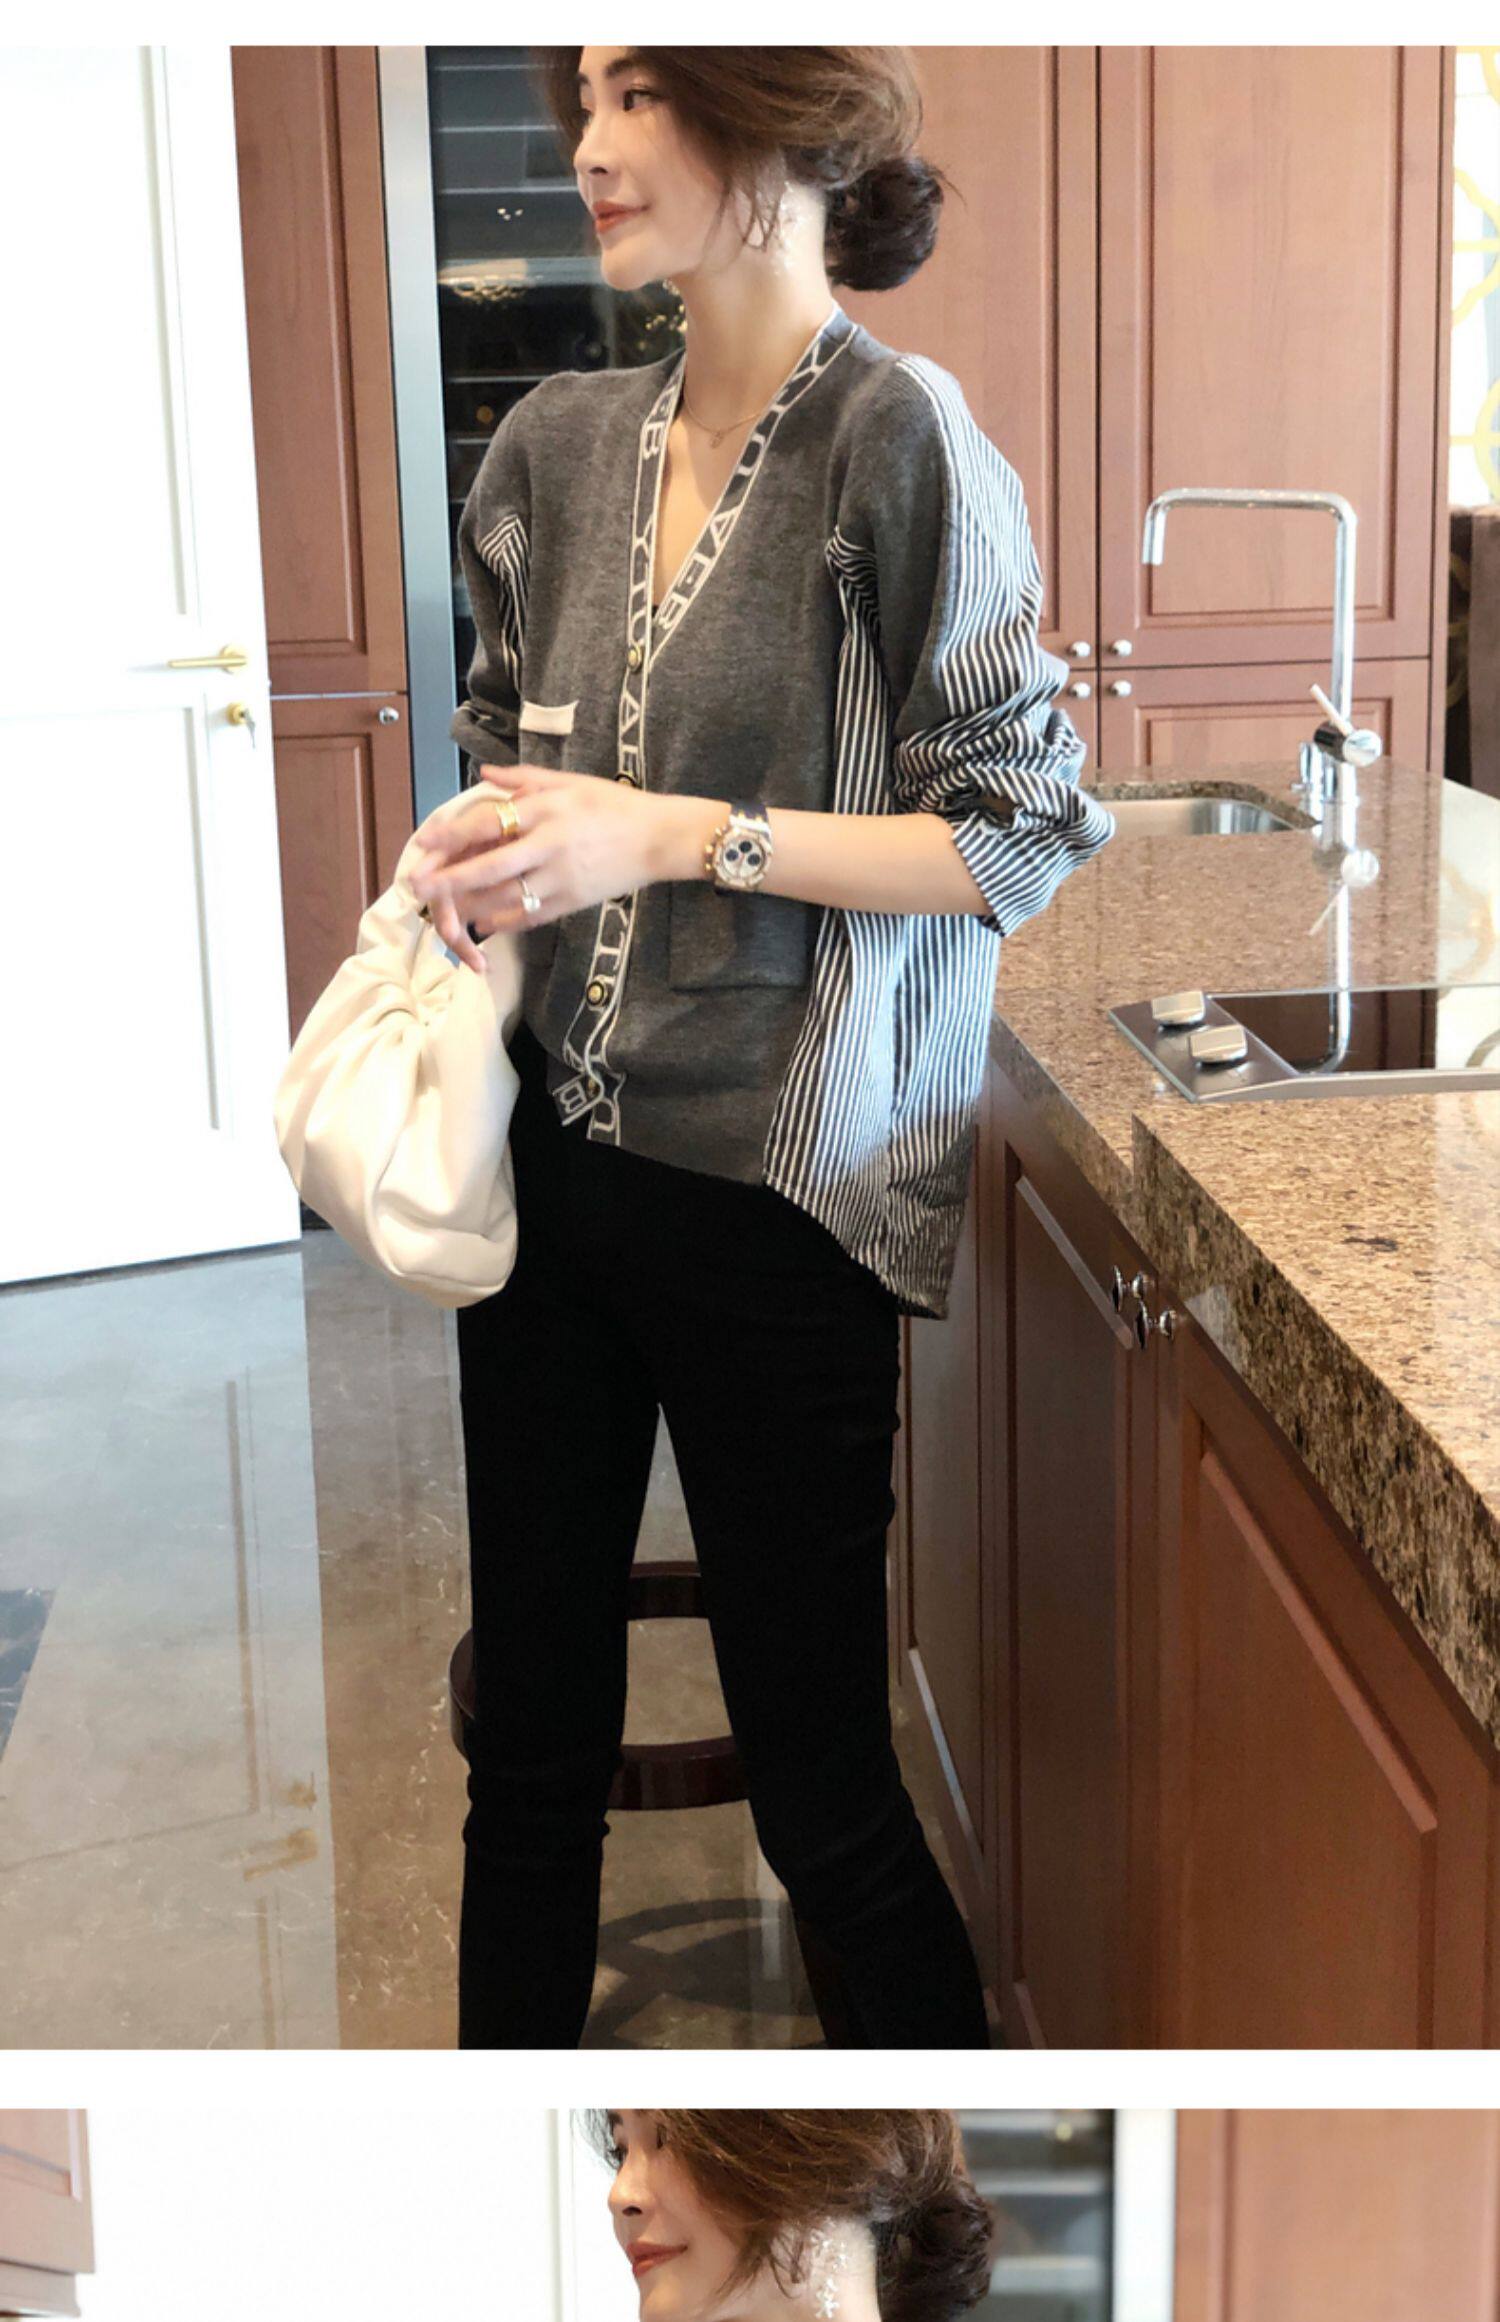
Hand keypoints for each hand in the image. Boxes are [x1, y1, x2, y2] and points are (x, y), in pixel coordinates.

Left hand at [408, 763, 674, 952]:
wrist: (658, 839)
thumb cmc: (614, 806)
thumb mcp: (571, 781)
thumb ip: (524, 779)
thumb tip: (485, 773)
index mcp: (547, 810)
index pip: (491, 821)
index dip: (453, 832)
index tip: (425, 840)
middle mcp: (551, 845)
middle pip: (492, 866)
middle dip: (451, 879)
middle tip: (418, 886)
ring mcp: (562, 878)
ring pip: (507, 897)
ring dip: (471, 905)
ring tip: (442, 909)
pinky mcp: (573, 902)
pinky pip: (530, 916)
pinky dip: (504, 922)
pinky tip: (482, 924)